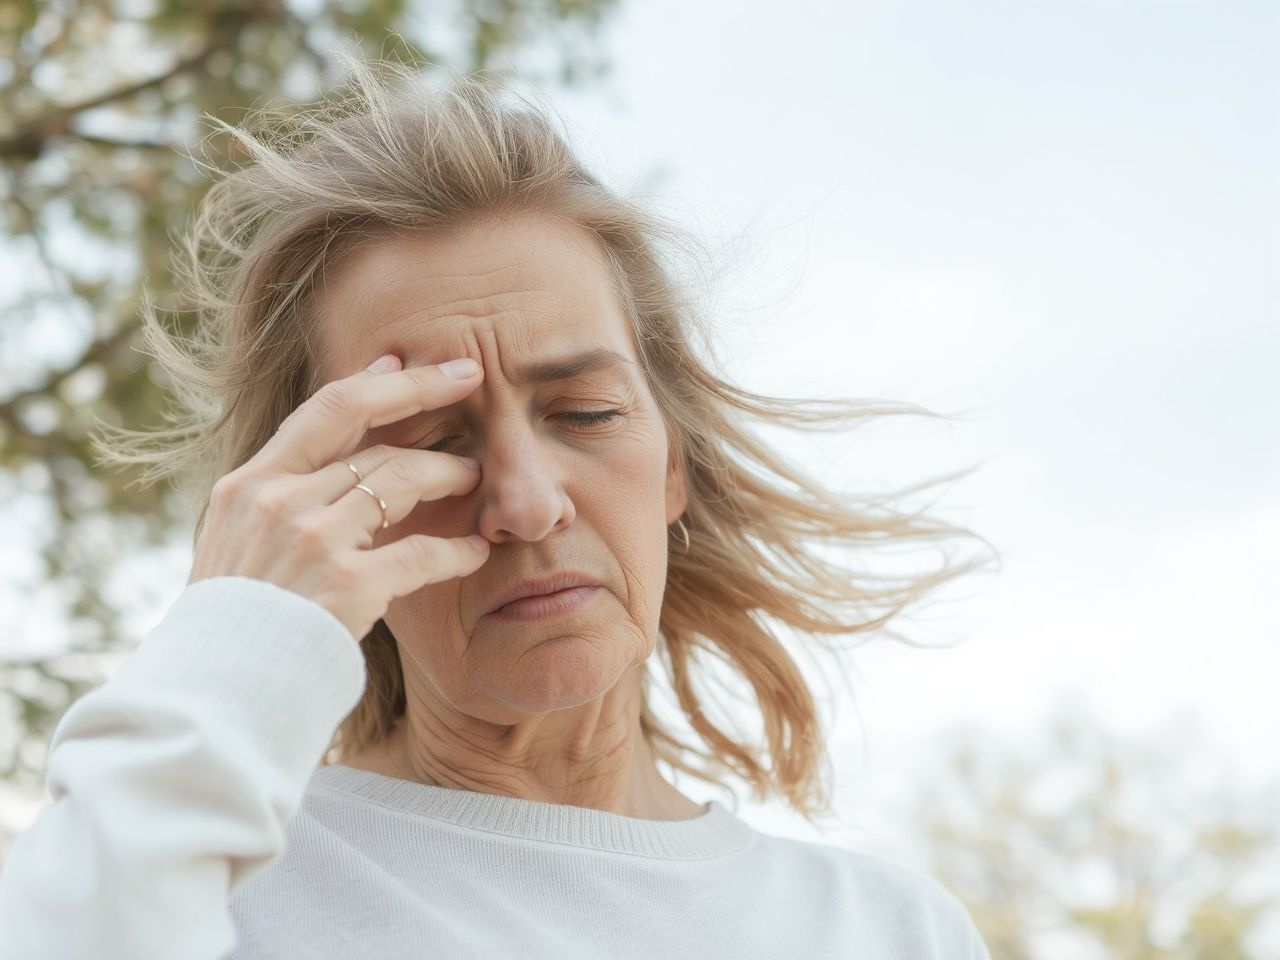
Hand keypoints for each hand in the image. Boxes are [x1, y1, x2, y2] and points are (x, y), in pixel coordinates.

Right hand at [187, 354, 488, 640]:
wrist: (216, 690)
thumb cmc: (234, 621)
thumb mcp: (235, 542)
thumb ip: (276, 497)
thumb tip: (326, 454)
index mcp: (249, 485)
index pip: (324, 410)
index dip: (377, 380)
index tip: (409, 360)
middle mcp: (278, 501)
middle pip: (373, 438)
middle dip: (426, 400)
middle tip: (470, 384)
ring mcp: (313, 541)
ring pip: (401, 480)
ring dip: (448, 473)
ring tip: (474, 476)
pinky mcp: (346, 586)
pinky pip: (422, 553)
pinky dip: (456, 551)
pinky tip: (476, 552)